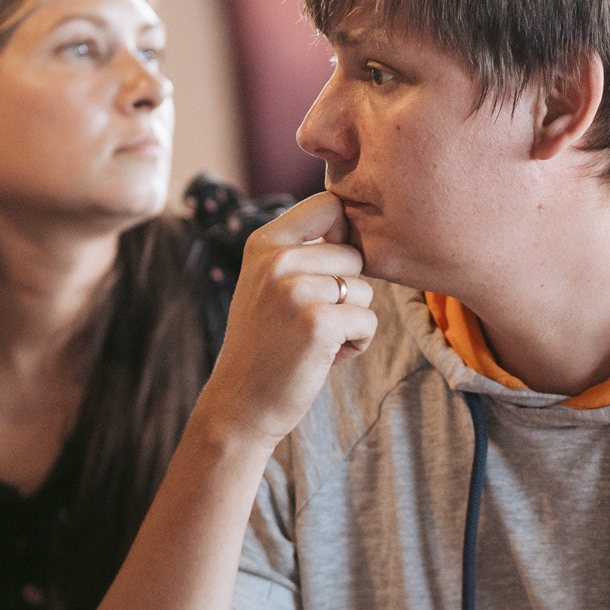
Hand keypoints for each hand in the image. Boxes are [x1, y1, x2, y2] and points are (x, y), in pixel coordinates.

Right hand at [196, 193, 377, 449]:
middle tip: (311, 319)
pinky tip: (324, 356)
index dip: (343, 234)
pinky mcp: (318, 323)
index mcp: (263, 242)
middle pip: (354, 253)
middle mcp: (277, 260)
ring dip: (352, 319)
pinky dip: (356, 343)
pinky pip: (368, 320)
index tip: (328, 268)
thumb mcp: (268, 283)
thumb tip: (353, 217)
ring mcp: (296, 291)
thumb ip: (301, 250)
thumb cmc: (265, 344)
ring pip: (364, 289)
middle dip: (347, 290)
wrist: (240, 404)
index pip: (329, 204)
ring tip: (314, 338)